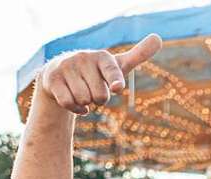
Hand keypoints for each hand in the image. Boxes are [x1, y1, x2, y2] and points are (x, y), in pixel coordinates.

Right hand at [39, 34, 162, 114]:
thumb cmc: (96, 72)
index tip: (117, 87)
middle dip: (100, 99)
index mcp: (102, 56)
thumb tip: (158, 38)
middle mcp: (83, 58)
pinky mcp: (52, 79)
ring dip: (86, 103)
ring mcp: (66, 67)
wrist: (61, 73)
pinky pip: (69, 103)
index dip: (115, 80)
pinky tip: (76, 102)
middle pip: (100, 95)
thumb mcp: (117, 65)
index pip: (112, 71)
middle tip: (94, 90)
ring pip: (84, 99)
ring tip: (84, 92)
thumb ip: (138, 55)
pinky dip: (75, 108)